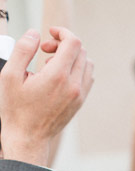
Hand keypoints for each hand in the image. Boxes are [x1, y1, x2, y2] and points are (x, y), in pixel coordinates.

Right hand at [0, 27, 92, 165]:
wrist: (28, 137)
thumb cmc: (16, 109)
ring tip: (49, 63)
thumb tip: (35, 34)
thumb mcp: (10, 76)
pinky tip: (58, 74)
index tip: (49, 32)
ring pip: (87, 63)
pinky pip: (87, 77)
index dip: (62, 32)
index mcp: (57, 76)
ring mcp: (80, 94)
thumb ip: (23, 50)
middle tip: (44, 50)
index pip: (73, 43)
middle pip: (81, 51)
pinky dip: (76, 68)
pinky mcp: (81, 101)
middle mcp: (74, 85)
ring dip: (71, 56)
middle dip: (63, 44)